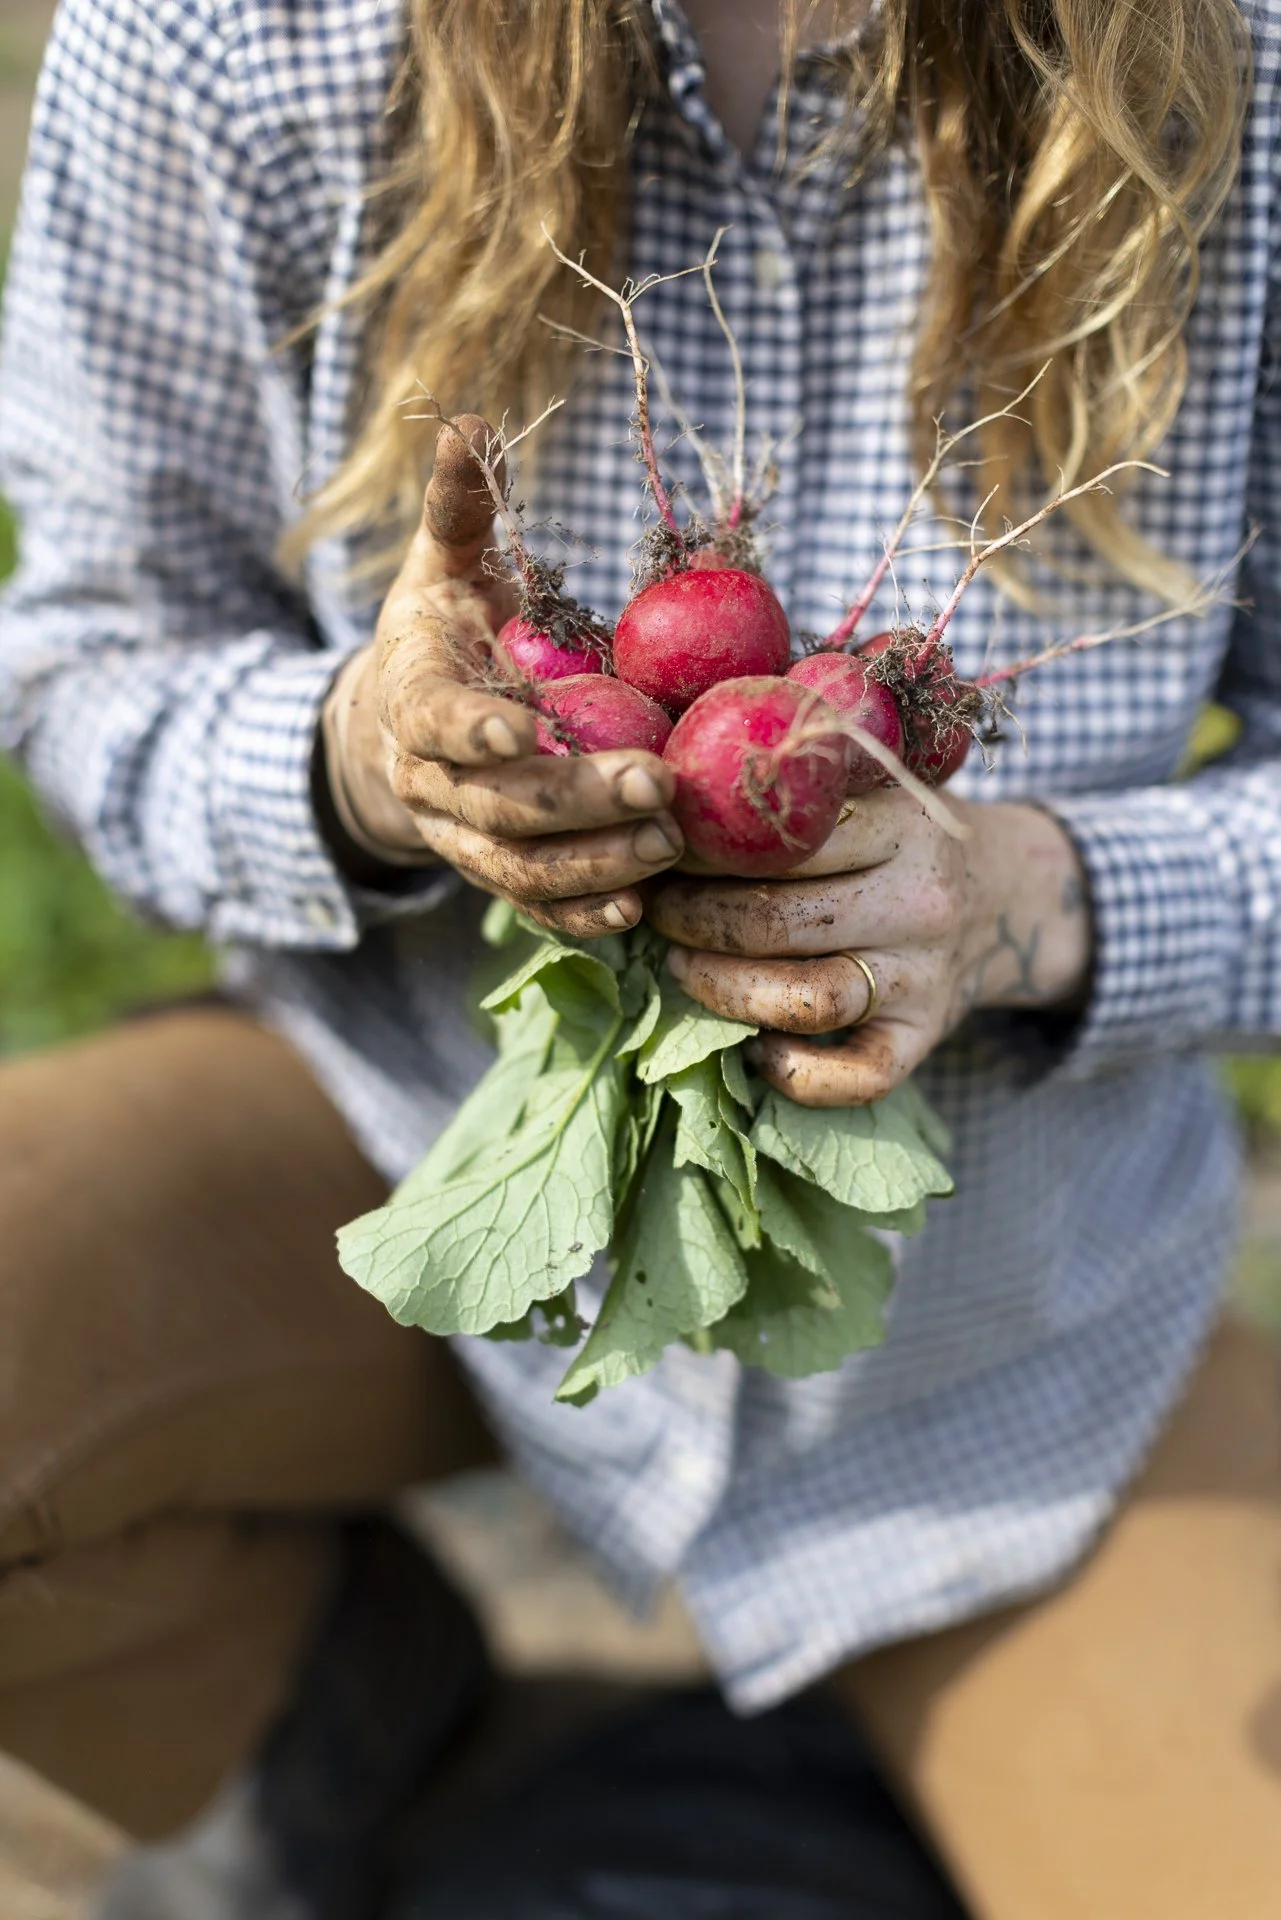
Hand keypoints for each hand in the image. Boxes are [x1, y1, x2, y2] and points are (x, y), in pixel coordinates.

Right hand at [320, 415, 682, 936]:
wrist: (394, 735)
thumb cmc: (438, 635)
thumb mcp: (441, 568)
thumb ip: (459, 508)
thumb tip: (471, 421)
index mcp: (414, 700)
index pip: (436, 721)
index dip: (472, 729)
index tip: (522, 727)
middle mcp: (432, 782)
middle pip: (497, 805)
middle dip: (574, 801)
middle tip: (656, 784)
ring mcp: (462, 838)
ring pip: (518, 868)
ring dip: (592, 864)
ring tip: (667, 844)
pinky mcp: (498, 873)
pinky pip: (534, 907)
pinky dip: (581, 915)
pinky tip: (638, 910)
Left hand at [645, 790, 1090, 1106]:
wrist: (1012, 898)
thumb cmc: (908, 839)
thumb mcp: (877, 790)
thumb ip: (805, 784)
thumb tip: (674, 783)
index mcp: (901, 828)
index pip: (785, 843)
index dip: (704, 852)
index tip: (662, 851)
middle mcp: (918, 903)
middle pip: (780, 922)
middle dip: (695, 921)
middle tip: (657, 913)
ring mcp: (924, 977)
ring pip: (808, 999)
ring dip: (723, 991)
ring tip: (680, 968)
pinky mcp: (926, 1037)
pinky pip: (860, 1075)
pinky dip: (799, 1075)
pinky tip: (757, 1053)